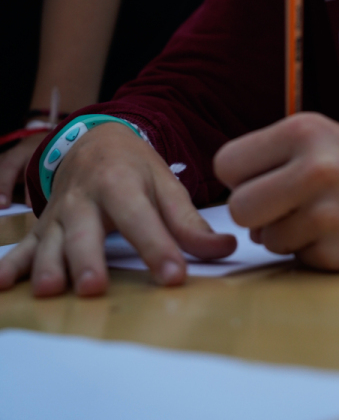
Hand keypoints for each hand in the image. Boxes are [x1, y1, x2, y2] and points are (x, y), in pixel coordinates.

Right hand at [0, 123, 236, 296]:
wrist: (95, 139)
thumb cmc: (135, 167)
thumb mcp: (166, 185)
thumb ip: (190, 222)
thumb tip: (226, 248)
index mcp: (121, 182)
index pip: (141, 217)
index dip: (158, 247)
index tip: (174, 275)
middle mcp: (85, 197)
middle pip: (85, 230)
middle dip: (88, 258)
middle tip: (94, 287)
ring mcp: (59, 213)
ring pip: (50, 241)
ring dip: (48, 265)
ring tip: (51, 290)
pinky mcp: (43, 227)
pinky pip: (23, 247)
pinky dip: (11, 266)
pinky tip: (1, 284)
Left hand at [214, 112, 338, 270]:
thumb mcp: (318, 135)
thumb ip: (271, 158)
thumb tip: (233, 204)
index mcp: (302, 131)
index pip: (227, 163)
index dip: (239, 177)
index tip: (262, 179)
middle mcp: (315, 168)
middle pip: (239, 208)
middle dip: (254, 213)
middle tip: (283, 205)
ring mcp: (330, 213)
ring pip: (266, 239)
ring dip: (286, 234)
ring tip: (320, 215)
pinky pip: (298, 260)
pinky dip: (313, 252)